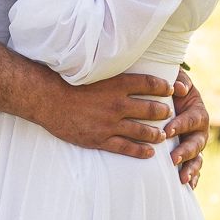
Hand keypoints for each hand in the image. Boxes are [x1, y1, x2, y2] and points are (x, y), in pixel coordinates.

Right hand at [35, 70, 174, 158]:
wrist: (48, 99)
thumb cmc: (67, 83)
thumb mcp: (93, 72)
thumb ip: (111, 73)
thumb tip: (124, 67)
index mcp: (116, 84)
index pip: (148, 83)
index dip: (163, 86)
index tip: (171, 89)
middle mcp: (117, 104)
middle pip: (150, 109)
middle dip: (163, 112)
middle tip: (169, 113)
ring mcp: (110, 124)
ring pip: (142, 131)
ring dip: (155, 133)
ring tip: (162, 135)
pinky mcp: (101, 139)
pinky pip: (126, 148)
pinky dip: (141, 151)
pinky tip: (149, 153)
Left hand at [169, 72, 209, 187]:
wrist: (172, 103)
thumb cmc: (172, 92)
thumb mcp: (178, 83)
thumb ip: (180, 82)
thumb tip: (179, 87)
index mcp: (198, 114)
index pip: (191, 120)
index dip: (180, 125)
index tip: (167, 131)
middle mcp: (200, 132)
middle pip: (197, 143)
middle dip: (186, 151)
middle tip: (173, 158)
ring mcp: (196, 146)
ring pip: (197, 160)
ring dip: (190, 169)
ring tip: (182, 179)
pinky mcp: (191, 157)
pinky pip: (195, 170)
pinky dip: (194, 179)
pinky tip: (189, 188)